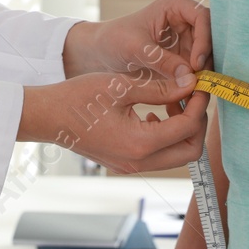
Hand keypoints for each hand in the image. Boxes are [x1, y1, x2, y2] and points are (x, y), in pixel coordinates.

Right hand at [19, 70, 208, 173]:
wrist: (48, 117)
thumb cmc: (79, 97)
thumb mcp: (122, 86)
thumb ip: (160, 88)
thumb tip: (191, 82)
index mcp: (140, 142)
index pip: (189, 128)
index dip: (200, 104)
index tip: (200, 83)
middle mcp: (139, 161)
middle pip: (190, 150)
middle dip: (197, 122)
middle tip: (192, 95)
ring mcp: (132, 166)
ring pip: (177, 155)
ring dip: (183, 129)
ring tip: (173, 100)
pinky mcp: (126, 163)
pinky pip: (159, 155)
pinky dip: (167, 136)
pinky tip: (154, 112)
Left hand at [63, 0, 211, 86]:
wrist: (101, 53)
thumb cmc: (114, 40)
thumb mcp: (136, 48)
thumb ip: (162, 61)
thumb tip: (190, 79)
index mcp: (175, 5)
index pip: (202, 18)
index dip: (204, 40)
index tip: (196, 65)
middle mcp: (185, 19)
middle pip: (210, 38)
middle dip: (206, 62)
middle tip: (198, 85)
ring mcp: (187, 39)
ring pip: (207, 57)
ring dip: (202, 76)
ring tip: (192, 95)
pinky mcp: (184, 57)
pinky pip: (197, 71)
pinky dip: (194, 84)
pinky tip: (186, 98)